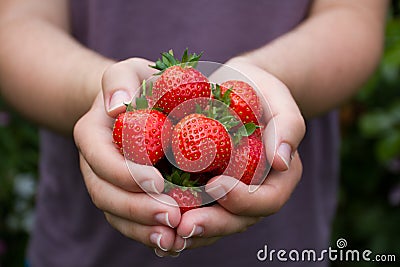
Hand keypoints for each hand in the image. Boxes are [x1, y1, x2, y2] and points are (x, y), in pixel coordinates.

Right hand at [73, 58, 183, 252]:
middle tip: (172, 217)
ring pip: (118, 216)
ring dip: (144, 230)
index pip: (100, 159)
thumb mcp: (127, 72)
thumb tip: (116, 106)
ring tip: (174, 239)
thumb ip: (118, 80)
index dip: (125, 174)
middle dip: (138, 210)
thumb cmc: (137, 86)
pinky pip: (134, 222)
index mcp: (92, 137)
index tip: (158, 182)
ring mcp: (111, 185)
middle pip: (106, 195)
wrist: (139, 106)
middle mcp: (96, 167)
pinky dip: (152, 234)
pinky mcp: (128, 198)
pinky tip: (175, 242)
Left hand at [167, 58, 304, 252]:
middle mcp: (254, 192)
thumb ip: (287, 126)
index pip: (268, 200)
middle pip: (238, 220)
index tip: (216, 186)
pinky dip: (176, 217)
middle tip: (184, 226)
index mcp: (278, 177)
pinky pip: (194, 209)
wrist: (232, 87)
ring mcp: (229, 194)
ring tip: (166, 232)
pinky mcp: (205, 188)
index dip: (244, 200)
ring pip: (214, 221)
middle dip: (212, 224)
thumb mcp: (278, 99)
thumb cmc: (259, 91)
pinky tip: (154, 219)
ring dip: (191, 230)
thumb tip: (281, 161)